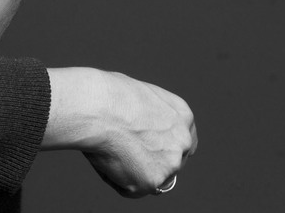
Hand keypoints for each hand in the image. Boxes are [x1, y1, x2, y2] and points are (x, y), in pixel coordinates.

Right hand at [84, 71, 196, 197]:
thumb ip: (153, 117)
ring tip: (114, 148)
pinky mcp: (152, 182)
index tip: (154, 149)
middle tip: (127, 152)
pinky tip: (109, 158)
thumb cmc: (111, 95)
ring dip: (133, 171)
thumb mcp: (143, 96)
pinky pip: (130, 189)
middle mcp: (183, 140)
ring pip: (150, 177)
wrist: (99, 108)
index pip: (185, 141)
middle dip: (153, 162)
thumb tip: (142, 126)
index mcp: (182, 115)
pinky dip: (117, 180)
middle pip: (172, 163)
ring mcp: (170, 163)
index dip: (167, 147)